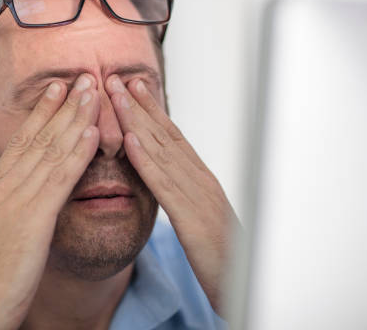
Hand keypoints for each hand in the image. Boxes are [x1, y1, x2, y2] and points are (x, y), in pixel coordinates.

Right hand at [0, 74, 99, 329]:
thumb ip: (11, 206)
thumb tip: (24, 194)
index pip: (22, 141)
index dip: (42, 112)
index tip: (58, 88)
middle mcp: (5, 187)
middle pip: (38, 136)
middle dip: (64, 104)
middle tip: (83, 76)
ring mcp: (17, 201)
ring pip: (51, 150)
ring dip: (76, 117)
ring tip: (94, 90)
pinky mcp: (32, 221)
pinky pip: (60, 180)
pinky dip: (77, 153)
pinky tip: (94, 133)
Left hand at [105, 75, 239, 314]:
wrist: (250, 288)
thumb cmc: (227, 259)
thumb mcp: (202, 222)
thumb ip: (187, 198)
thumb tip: (171, 182)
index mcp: (202, 181)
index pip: (173, 137)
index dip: (151, 110)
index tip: (132, 87)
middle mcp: (201, 181)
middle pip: (166, 135)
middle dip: (138, 104)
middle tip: (115, 78)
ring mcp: (199, 198)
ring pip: (163, 152)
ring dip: (137, 121)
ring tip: (116, 96)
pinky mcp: (194, 220)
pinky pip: (166, 186)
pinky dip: (147, 161)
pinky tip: (129, 142)